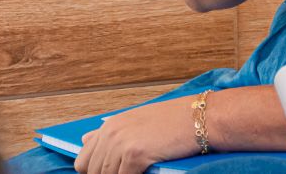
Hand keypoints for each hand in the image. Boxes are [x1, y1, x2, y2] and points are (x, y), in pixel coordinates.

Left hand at [74, 96, 199, 173]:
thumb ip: (110, 131)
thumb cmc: (175, 119)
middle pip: (92, 171)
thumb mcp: (137, 119)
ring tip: (140, 171)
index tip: (109, 173)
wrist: (201, 117)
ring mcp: (121, 144)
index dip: (95, 172)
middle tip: (129, 172)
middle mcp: (112, 133)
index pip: (83, 160)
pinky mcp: (134, 155)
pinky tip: (146, 173)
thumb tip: (85, 139)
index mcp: (110, 125)